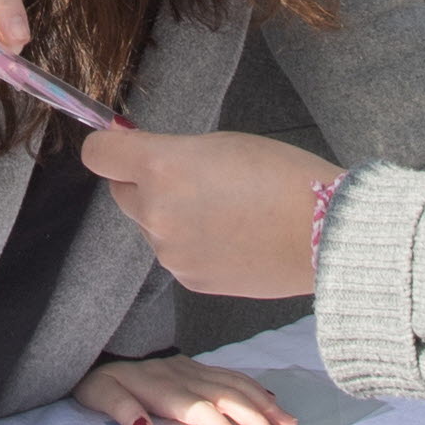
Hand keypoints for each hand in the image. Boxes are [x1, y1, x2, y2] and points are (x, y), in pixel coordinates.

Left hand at [76, 355, 297, 424]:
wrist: (97, 350)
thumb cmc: (97, 381)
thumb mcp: (98, 396)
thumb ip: (121, 411)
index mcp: (164, 388)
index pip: (201, 408)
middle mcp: (184, 376)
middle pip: (228, 396)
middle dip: (257, 418)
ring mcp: (192, 369)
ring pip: (236, 384)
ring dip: (264, 403)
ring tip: (288, 422)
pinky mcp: (195, 366)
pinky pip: (231, 374)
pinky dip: (254, 387)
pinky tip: (271, 399)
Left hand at [81, 126, 339, 299]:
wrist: (326, 234)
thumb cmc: (285, 176)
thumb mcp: (223, 144)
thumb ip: (175, 154)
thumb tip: (147, 162)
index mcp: (162, 168)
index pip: (99, 155)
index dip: (109, 148)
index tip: (121, 147)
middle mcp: (156, 213)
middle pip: (123, 193)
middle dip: (146, 185)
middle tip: (193, 180)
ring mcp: (170, 252)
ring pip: (152, 227)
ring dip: (173, 218)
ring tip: (227, 213)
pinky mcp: (189, 280)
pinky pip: (176, 254)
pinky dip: (194, 245)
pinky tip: (234, 239)